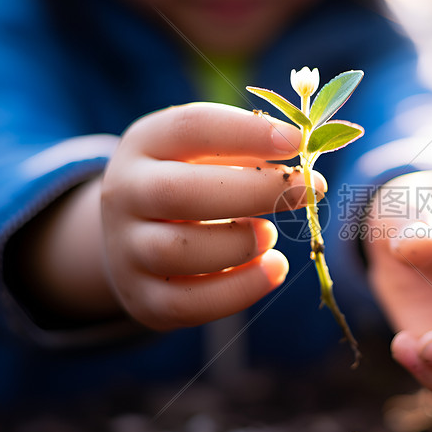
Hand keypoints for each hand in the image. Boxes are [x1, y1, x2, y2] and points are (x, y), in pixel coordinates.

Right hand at [100, 102, 324, 329]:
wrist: (130, 236)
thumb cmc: (188, 180)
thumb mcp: (203, 152)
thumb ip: (246, 148)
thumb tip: (304, 151)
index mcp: (144, 144)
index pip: (189, 128)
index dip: (246, 133)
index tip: (296, 140)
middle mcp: (124, 194)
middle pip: (179, 193)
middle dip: (254, 191)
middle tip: (307, 189)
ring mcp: (127, 250)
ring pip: (180, 252)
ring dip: (241, 243)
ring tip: (270, 235)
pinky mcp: (143, 298)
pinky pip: (190, 303)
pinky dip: (241, 289)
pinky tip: (273, 268)